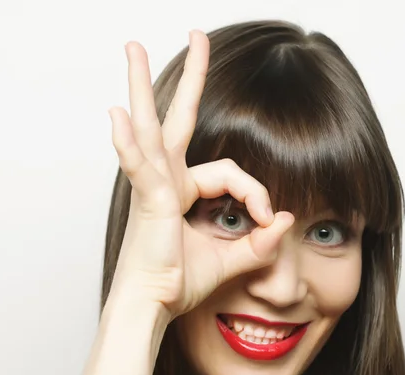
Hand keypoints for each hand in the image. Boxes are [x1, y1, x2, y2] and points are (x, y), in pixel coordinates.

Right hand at [108, 30, 293, 319]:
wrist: (152, 307)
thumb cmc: (179, 285)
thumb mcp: (230, 260)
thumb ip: (259, 243)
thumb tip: (286, 219)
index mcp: (182, 190)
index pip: (230, 173)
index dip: (256, 192)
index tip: (268, 221)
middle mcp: (166, 180)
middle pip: (177, 120)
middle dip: (189, 78)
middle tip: (194, 37)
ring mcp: (152, 186)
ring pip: (152, 126)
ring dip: (143, 85)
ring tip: (134, 46)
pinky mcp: (146, 201)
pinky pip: (139, 166)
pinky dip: (128, 143)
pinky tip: (118, 115)